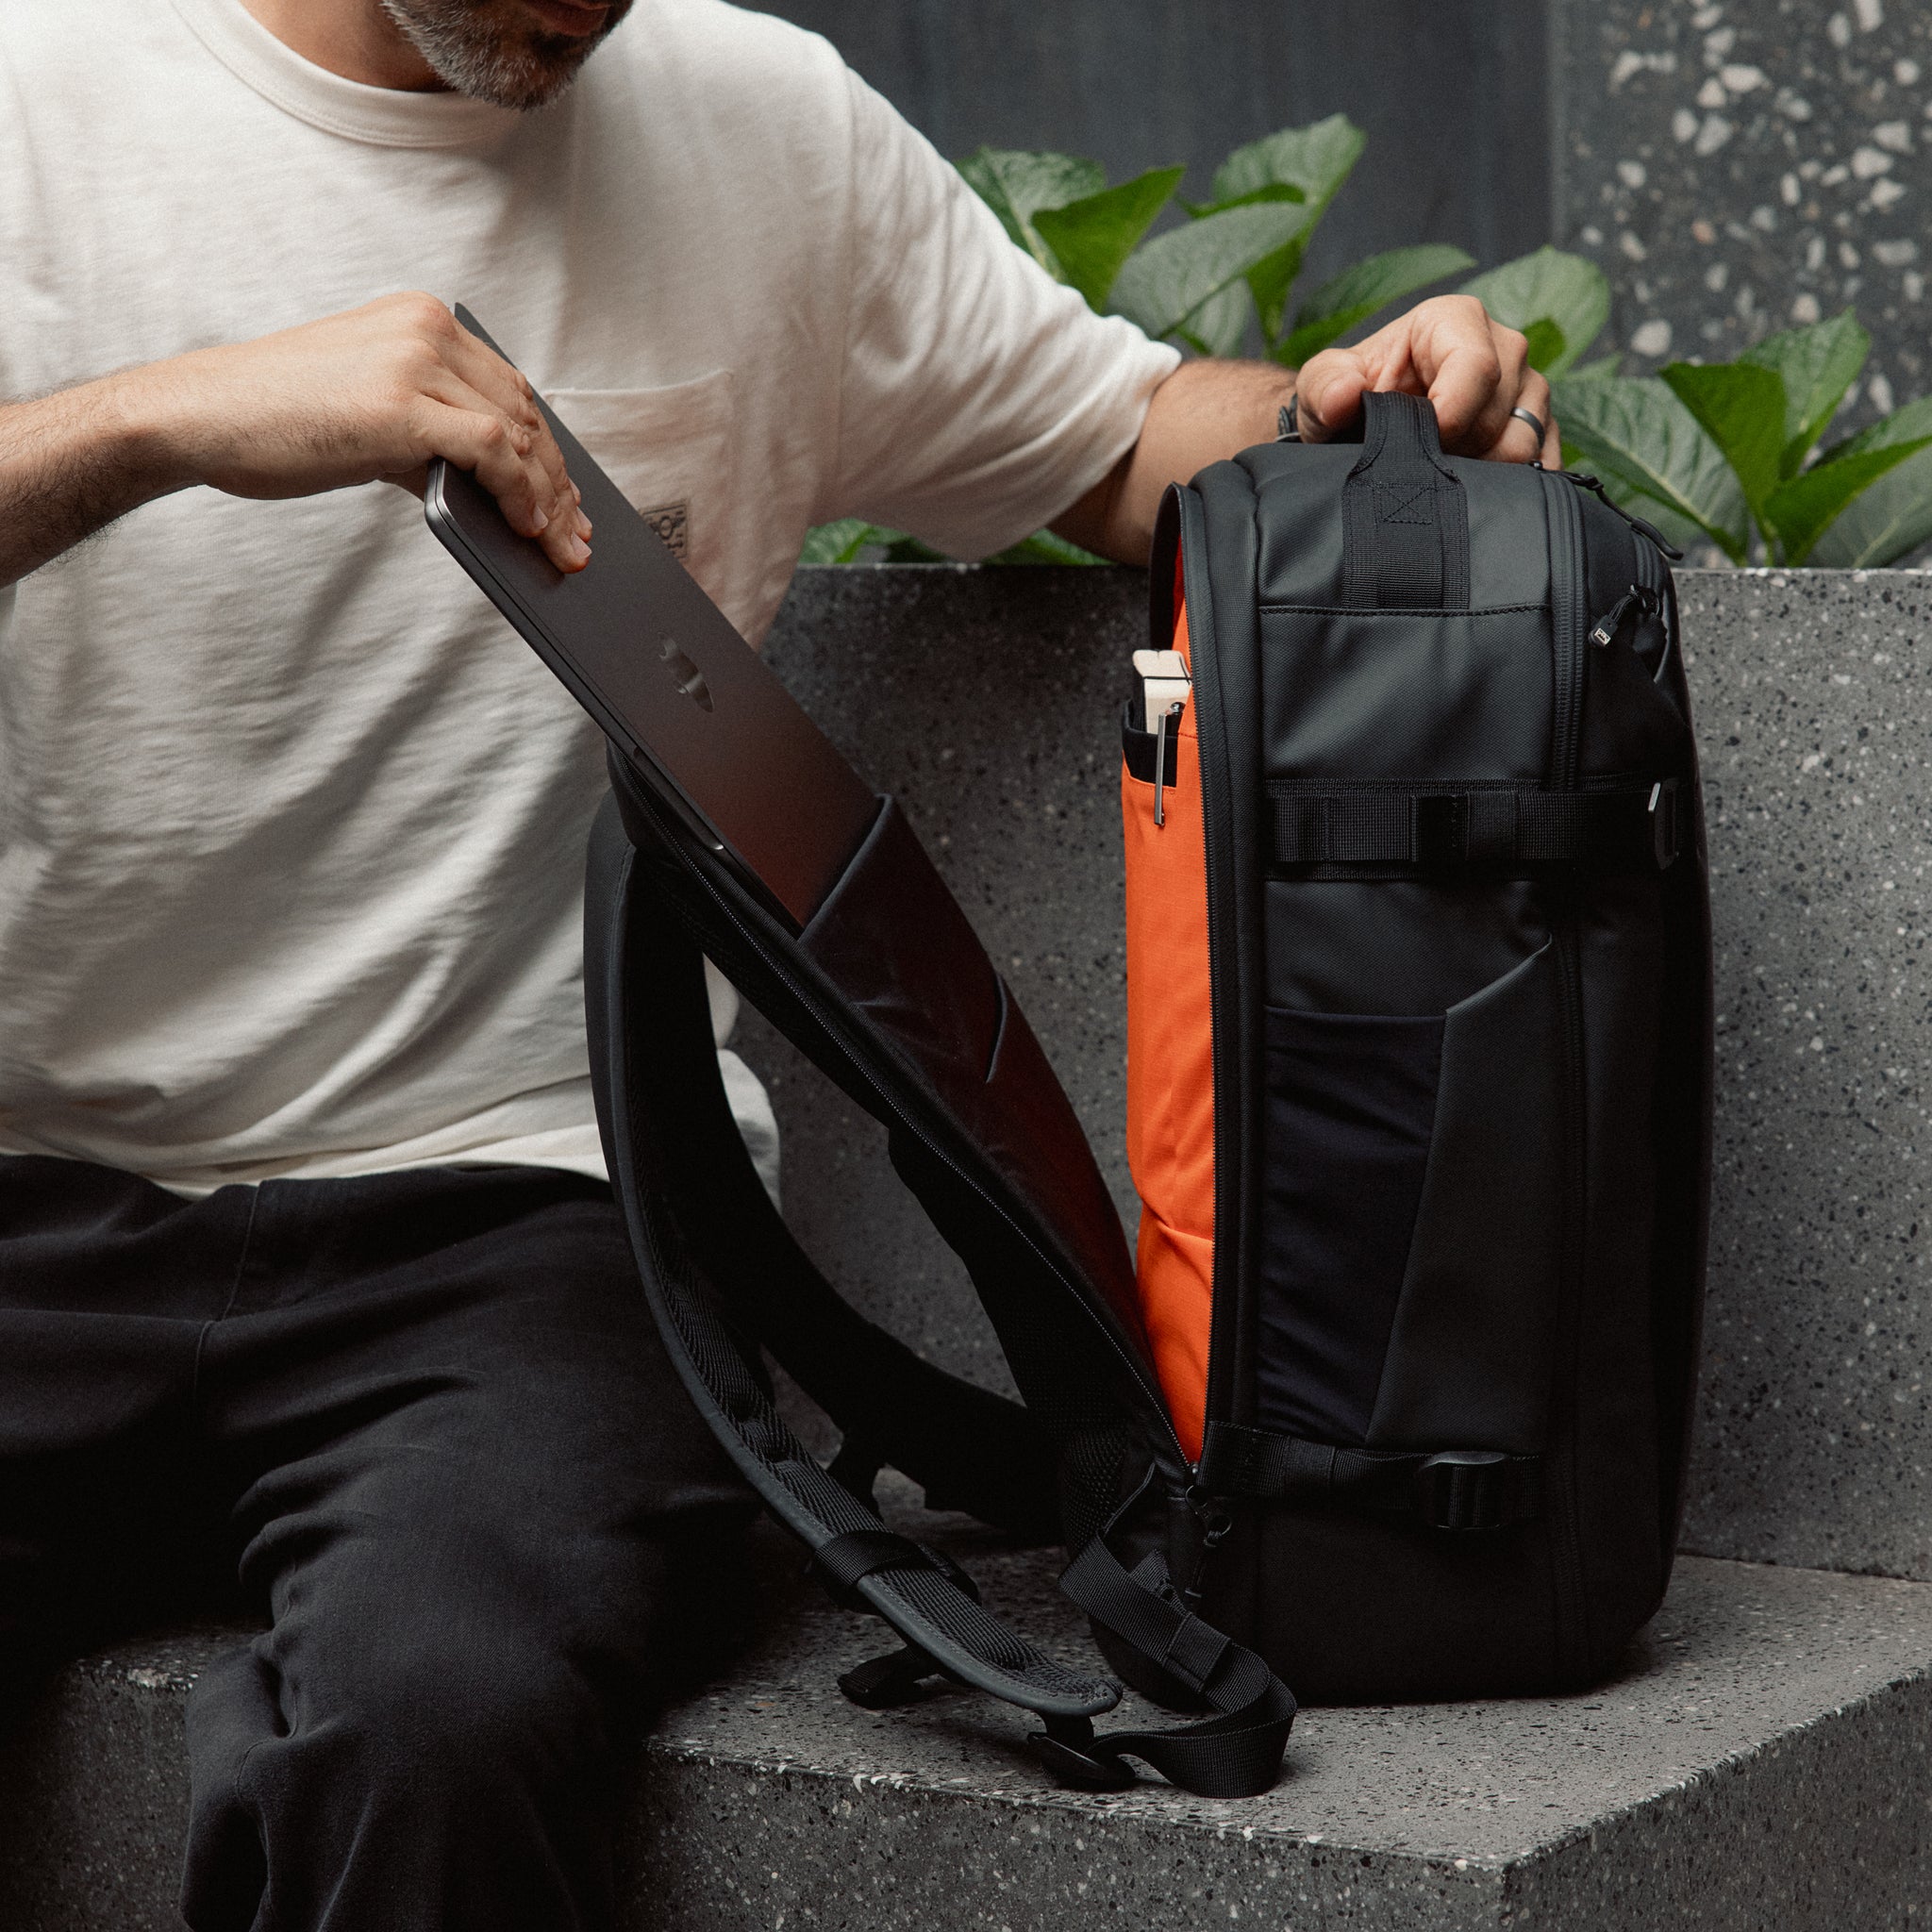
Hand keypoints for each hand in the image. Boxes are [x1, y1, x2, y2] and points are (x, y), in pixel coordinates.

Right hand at [128, 293, 592, 571]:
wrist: (202, 414)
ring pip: (518, 433)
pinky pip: (492, 448)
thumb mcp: (371, 413)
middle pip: (525, 412)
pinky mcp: (402, 403)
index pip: (510, 388)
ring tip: (559, 547)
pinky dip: (519, 492)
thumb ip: (433, 436)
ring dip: (548, 499)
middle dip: (558, 483)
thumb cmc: (279, 419)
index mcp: (421, 319)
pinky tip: (525, 526)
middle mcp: (427, 328)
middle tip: (576, 538)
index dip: (548, 450)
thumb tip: (496, 490)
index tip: (570, 500)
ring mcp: (415, 361)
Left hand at [1294, 295, 1557, 466]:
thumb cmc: (1348, 396)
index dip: (1450, 416)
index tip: (1421, 443)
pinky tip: (1470, 485)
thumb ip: (1325, 387)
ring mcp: (1528, 389)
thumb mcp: (1321, 387)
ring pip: (1523, 444)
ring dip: (1479, 472)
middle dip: (1457, 451)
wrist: (1361, 425)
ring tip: (1437, 470)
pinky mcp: (1540, 428)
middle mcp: (1503, 348)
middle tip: (1417, 461)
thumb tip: (1344, 396)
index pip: (1476, 368)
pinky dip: (1507, 485)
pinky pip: (1542, 463)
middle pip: (1500, 415)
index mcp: (1454, 321)